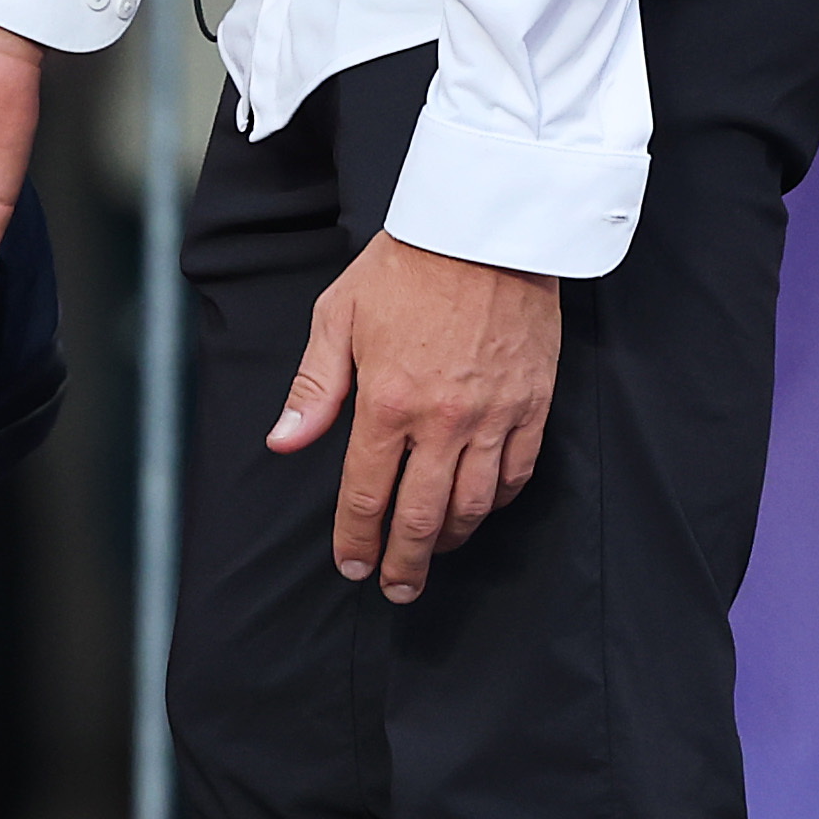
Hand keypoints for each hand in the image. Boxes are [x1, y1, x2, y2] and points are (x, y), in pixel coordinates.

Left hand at [266, 232, 558, 601]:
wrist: (487, 228)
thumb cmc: (403, 268)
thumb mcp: (337, 319)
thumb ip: (313, 390)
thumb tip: (284, 445)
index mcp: (388, 403)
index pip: (366, 494)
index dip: (357, 539)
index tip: (352, 566)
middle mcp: (443, 420)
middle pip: (422, 515)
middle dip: (406, 562)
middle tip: (397, 590)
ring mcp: (494, 415)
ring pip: (474, 503)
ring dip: (452, 538)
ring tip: (435, 554)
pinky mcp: (534, 403)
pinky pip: (519, 471)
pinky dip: (498, 500)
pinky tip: (480, 509)